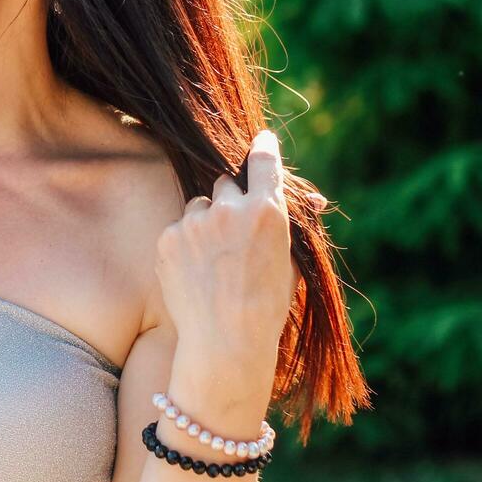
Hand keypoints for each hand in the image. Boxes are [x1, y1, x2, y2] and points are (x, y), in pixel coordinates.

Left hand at [154, 130, 300, 371]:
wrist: (225, 340)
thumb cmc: (266, 305)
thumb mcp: (290, 262)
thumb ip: (288, 224)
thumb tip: (313, 197)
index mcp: (267, 212)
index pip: (263, 162)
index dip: (262, 149)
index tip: (261, 140)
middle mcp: (230, 209)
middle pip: (224, 183)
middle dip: (229, 201)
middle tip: (233, 234)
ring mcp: (195, 222)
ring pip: (198, 205)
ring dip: (204, 222)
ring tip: (214, 260)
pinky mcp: (169, 237)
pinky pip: (178, 229)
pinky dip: (184, 244)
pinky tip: (196, 272)